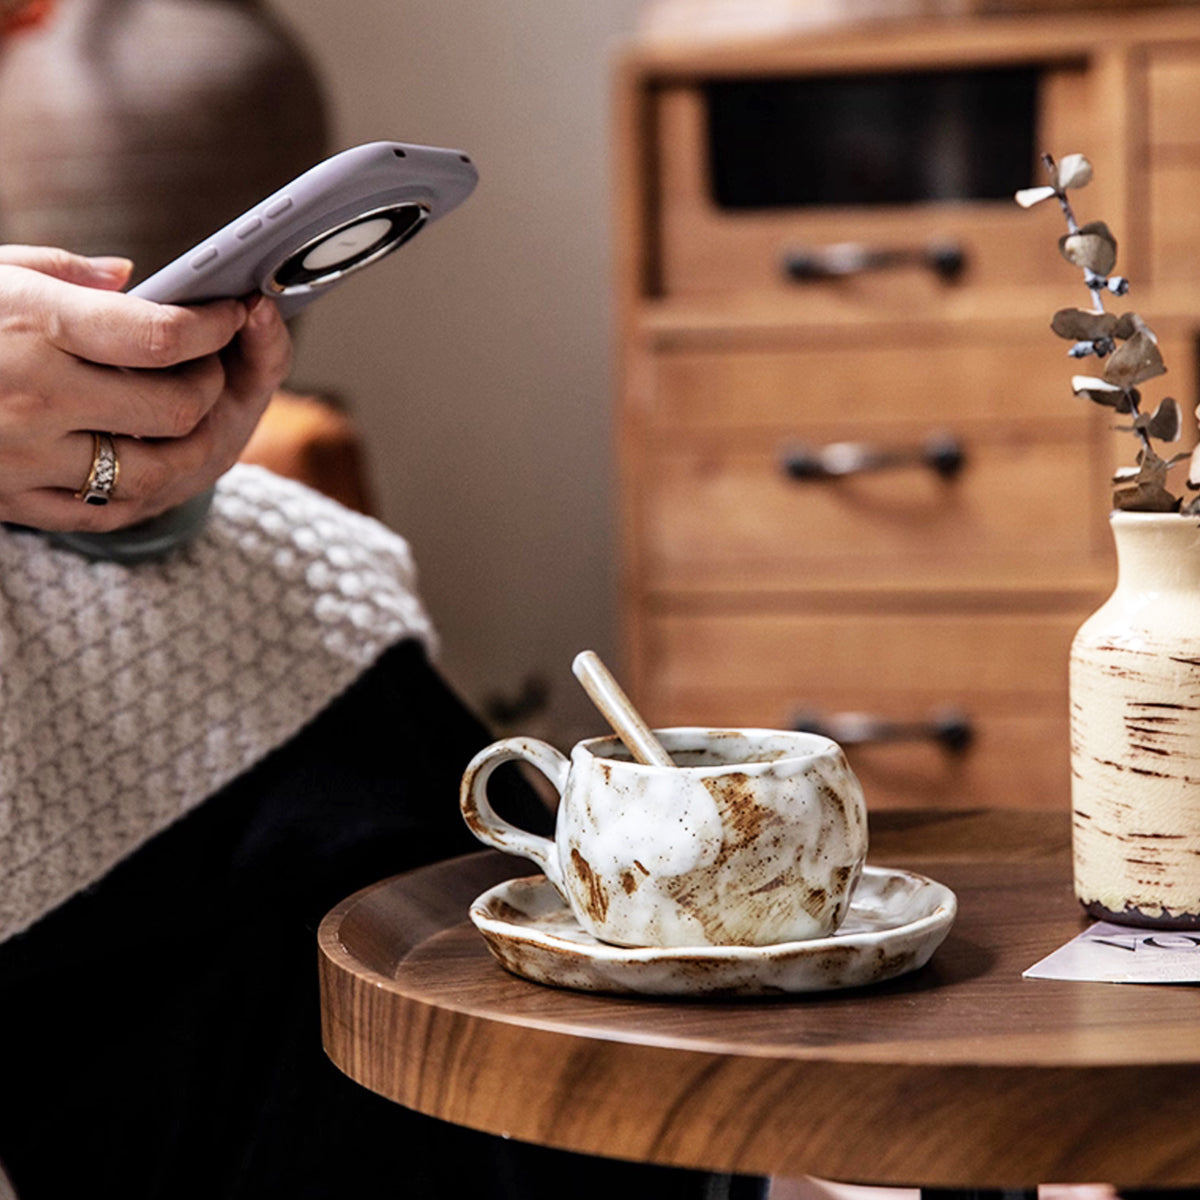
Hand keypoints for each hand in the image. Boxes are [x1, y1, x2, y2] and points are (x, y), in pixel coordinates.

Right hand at [0, 244, 291, 530]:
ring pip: (156, 471)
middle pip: (176, 408)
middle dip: (212, 385)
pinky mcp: (13, 501)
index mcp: (32, 327)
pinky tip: (146, 457)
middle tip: (209, 366)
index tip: (233, 312)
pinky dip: (143, 489)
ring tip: (187, 416)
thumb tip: (138, 279)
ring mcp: (25, 458)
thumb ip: (68, 275)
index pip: (162, 336)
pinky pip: (108, 511)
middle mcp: (35, 396)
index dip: (215, 325)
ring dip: (189, 445)